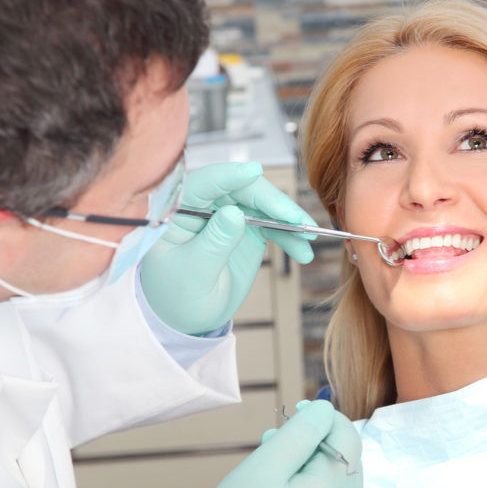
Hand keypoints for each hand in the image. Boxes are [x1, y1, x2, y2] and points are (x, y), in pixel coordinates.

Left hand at [140, 162, 315, 334]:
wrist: (190, 315)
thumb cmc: (178, 295)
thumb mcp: (194, 273)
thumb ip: (214, 243)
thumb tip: (234, 213)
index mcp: (177, 210)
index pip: (202, 184)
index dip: (228, 175)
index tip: (253, 171)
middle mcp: (204, 205)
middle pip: (241, 189)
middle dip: (272, 202)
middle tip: (297, 220)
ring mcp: (227, 214)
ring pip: (262, 204)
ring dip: (288, 219)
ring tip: (308, 237)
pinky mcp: (247, 227)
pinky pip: (272, 223)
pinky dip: (289, 236)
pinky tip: (303, 251)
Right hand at [192, 400, 363, 487]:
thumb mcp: (264, 467)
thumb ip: (299, 433)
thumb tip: (326, 410)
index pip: (347, 436)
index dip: (323, 417)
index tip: (296, 410)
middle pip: (344, 461)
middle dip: (315, 443)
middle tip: (276, 441)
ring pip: (338, 486)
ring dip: (314, 469)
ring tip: (276, 469)